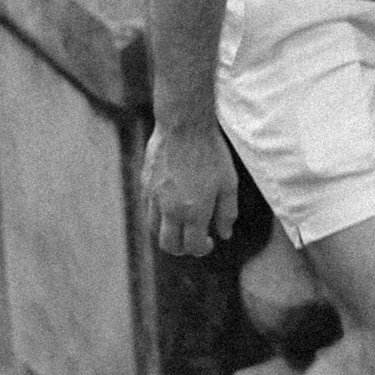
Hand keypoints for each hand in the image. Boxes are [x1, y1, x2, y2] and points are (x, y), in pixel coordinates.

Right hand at [143, 119, 239, 256]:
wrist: (184, 125)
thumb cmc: (211, 152)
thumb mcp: (229, 182)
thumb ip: (227, 212)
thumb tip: (224, 234)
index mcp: (194, 211)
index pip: (192, 246)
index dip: (201, 249)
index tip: (208, 241)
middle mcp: (171, 210)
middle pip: (169, 245)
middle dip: (182, 248)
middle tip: (193, 239)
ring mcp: (155, 198)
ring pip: (155, 231)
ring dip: (168, 234)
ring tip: (181, 224)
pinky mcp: (145, 186)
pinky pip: (148, 212)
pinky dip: (158, 217)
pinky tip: (170, 206)